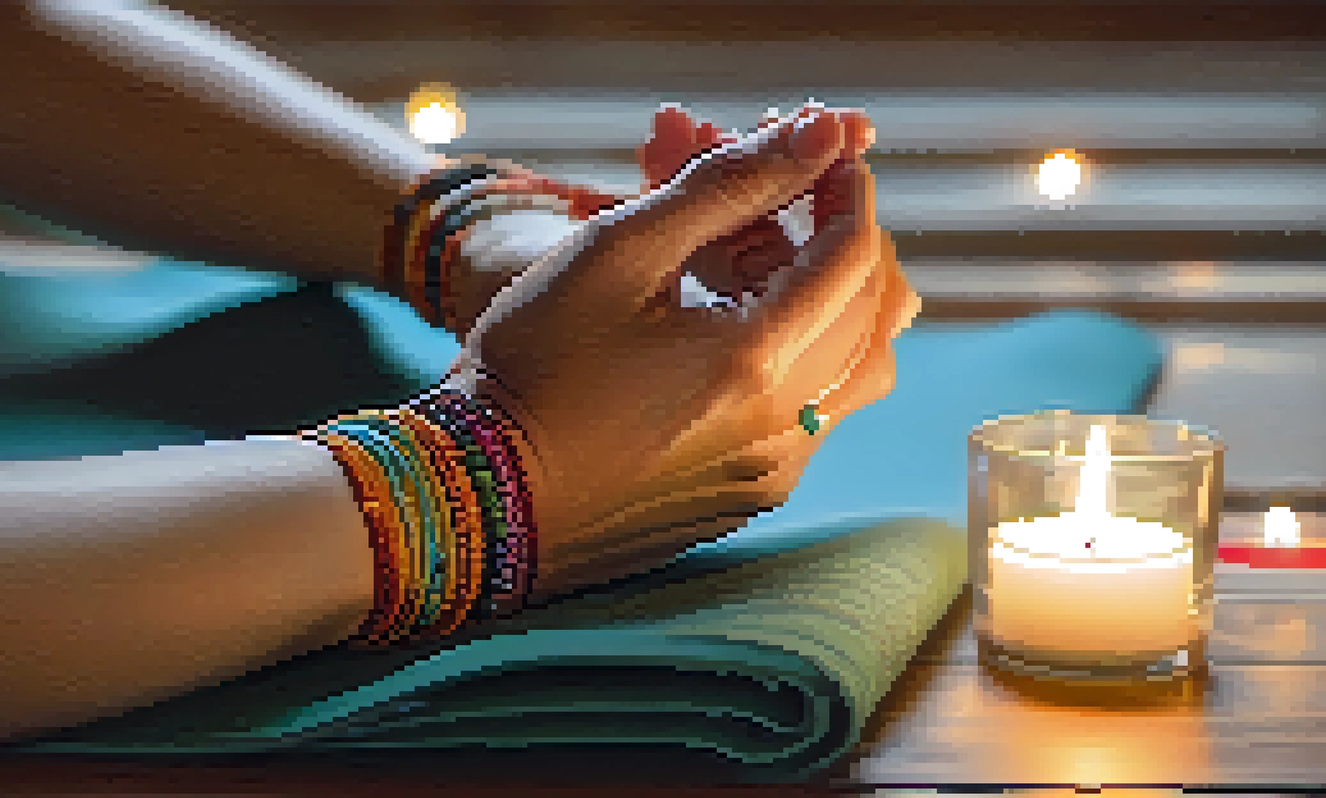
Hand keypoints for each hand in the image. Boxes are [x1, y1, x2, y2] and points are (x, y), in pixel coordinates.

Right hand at [452, 104, 921, 597]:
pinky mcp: (745, 498)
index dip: (845, 188)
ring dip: (833, 301)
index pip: (853, 255)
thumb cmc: (533, 366)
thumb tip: (815, 134)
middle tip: (789, 195)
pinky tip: (734, 329)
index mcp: (757, 363)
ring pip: (856, 370)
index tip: (820, 148)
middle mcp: (784, 430)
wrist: (479, 492)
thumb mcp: (618, 250)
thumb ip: (726, 184)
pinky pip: (812, 416)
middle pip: (872, 312)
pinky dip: (801, 357)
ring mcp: (769, 473)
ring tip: (766, 261)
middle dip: (840, 237)